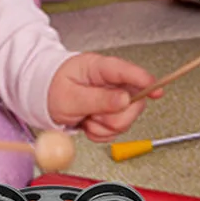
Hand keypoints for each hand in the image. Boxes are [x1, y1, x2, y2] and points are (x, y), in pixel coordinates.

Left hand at [47, 53, 162, 141]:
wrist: (42, 97)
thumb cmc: (51, 90)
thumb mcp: (70, 97)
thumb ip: (98, 99)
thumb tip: (124, 100)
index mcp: (98, 68)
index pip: (126, 71)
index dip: (144, 80)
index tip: (157, 90)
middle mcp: (109, 81)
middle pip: (133, 100)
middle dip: (115, 117)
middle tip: (94, 117)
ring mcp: (112, 96)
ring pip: (126, 118)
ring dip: (105, 126)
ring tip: (86, 119)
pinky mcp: (111, 111)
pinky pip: (116, 129)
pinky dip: (102, 133)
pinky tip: (89, 124)